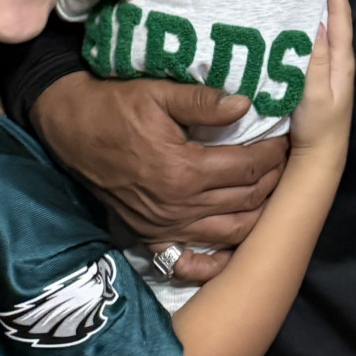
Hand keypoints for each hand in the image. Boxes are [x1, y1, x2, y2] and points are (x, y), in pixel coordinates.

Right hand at [32, 74, 285, 248]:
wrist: (71, 128)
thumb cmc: (115, 107)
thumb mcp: (158, 93)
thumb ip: (203, 102)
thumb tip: (246, 106)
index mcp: (184, 171)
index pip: (248, 167)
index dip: (272, 153)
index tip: (283, 138)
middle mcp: (178, 207)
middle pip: (246, 200)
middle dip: (272, 181)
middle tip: (283, 162)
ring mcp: (164, 227)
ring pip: (230, 233)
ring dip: (257, 215)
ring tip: (269, 191)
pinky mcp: (150, 236)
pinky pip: (189, 262)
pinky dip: (215, 262)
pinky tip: (234, 251)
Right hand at [289, 0, 354, 160]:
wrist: (317, 158)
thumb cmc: (319, 127)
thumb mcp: (316, 93)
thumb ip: (317, 60)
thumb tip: (319, 23)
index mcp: (342, 60)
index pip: (341, 16)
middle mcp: (336, 59)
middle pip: (332, 16)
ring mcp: (324, 68)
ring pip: (320, 28)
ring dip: (311, 6)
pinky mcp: (311, 76)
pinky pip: (307, 43)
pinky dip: (300, 26)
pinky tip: (286, 20)